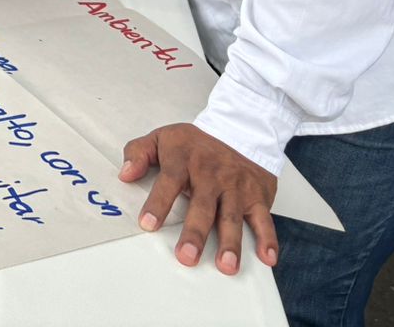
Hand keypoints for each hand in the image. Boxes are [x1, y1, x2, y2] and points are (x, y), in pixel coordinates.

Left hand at [121, 123, 278, 274]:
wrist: (240, 128)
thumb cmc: (195, 142)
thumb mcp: (162, 137)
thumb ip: (139, 153)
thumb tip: (125, 173)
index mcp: (184, 159)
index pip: (168, 182)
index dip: (158, 203)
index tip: (147, 224)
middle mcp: (212, 175)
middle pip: (202, 206)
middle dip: (195, 233)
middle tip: (187, 256)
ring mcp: (237, 187)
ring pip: (232, 217)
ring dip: (231, 243)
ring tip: (226, 266)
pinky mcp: (258, 196)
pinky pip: (264, 219)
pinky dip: (268, 239)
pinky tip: (267, 258)